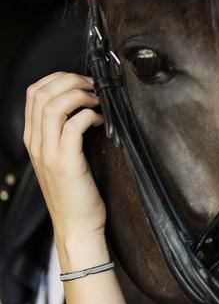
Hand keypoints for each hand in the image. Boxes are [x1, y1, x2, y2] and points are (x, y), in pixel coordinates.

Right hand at [24, 71, 106, 241]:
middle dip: (70, 80)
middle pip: (41, 93)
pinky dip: (89, 115)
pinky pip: (74, 126)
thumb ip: (66, 131)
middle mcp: (36, 143)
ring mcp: (48, 153)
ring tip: (96, 100)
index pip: (34, 92)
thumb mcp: (65, 156)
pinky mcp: (65, 163)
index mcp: (33, 139)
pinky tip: (101, 121)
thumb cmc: (77, 191)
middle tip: (92, 86)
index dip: (59, 78)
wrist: (77, 226)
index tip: (82, 81)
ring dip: (79, 94)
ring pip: (53, 106)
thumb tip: (85, 102)